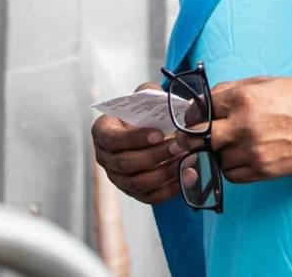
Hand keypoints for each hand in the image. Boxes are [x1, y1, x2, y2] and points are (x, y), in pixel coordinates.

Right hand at [92, 83, 185, 204]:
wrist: (149, 127)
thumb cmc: (145, 111)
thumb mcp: (145, 96)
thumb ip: (151, 94)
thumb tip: (166, 101)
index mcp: (103, 131)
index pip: (113, 139)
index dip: (135, 139)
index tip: (159, 134)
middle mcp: (104, 157)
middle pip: (126, 164)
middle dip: (156, 156)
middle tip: (180, 146)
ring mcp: (117, 177)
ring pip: (138, 183)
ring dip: (165, 173)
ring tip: (188, 160)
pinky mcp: (132, 191)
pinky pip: (149, 196)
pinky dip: (170, 190)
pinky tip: (189, 176)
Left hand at [179, 76, 291, 183]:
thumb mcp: (267, 82)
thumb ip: (234, 89)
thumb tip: (207, 98)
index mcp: (243, 98)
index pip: (199, 109)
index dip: (194, 113)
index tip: (193, 118)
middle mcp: (244, 125)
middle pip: (199, 137)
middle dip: (195, 137)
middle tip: (196, 137)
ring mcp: (253, 150)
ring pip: (216, 157)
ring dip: (220, 152)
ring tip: (235, 143)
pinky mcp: (262, 170)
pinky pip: (231, 174)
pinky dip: (232, 167)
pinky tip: (244, 155)